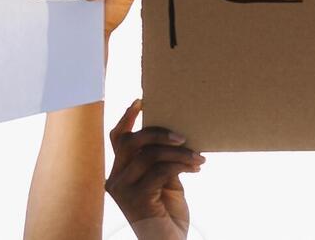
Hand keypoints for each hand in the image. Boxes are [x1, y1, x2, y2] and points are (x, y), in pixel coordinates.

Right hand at [105, 100, 198, 239]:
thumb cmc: (168, 214)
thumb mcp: (165, 181)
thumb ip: (162, 160)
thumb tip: (174, 135)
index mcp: (119, 172)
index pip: (117, 139)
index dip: (127, 118)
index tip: (142, 101)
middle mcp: (115, 179)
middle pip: (130, 141)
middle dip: (158, 132)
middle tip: (183, 136)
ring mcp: (123, 189)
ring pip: (149, 155)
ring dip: (178, 153)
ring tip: (199, 157)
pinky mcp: (136, 199)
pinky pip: (160, 171)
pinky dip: (181, 165)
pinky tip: (196, 168)